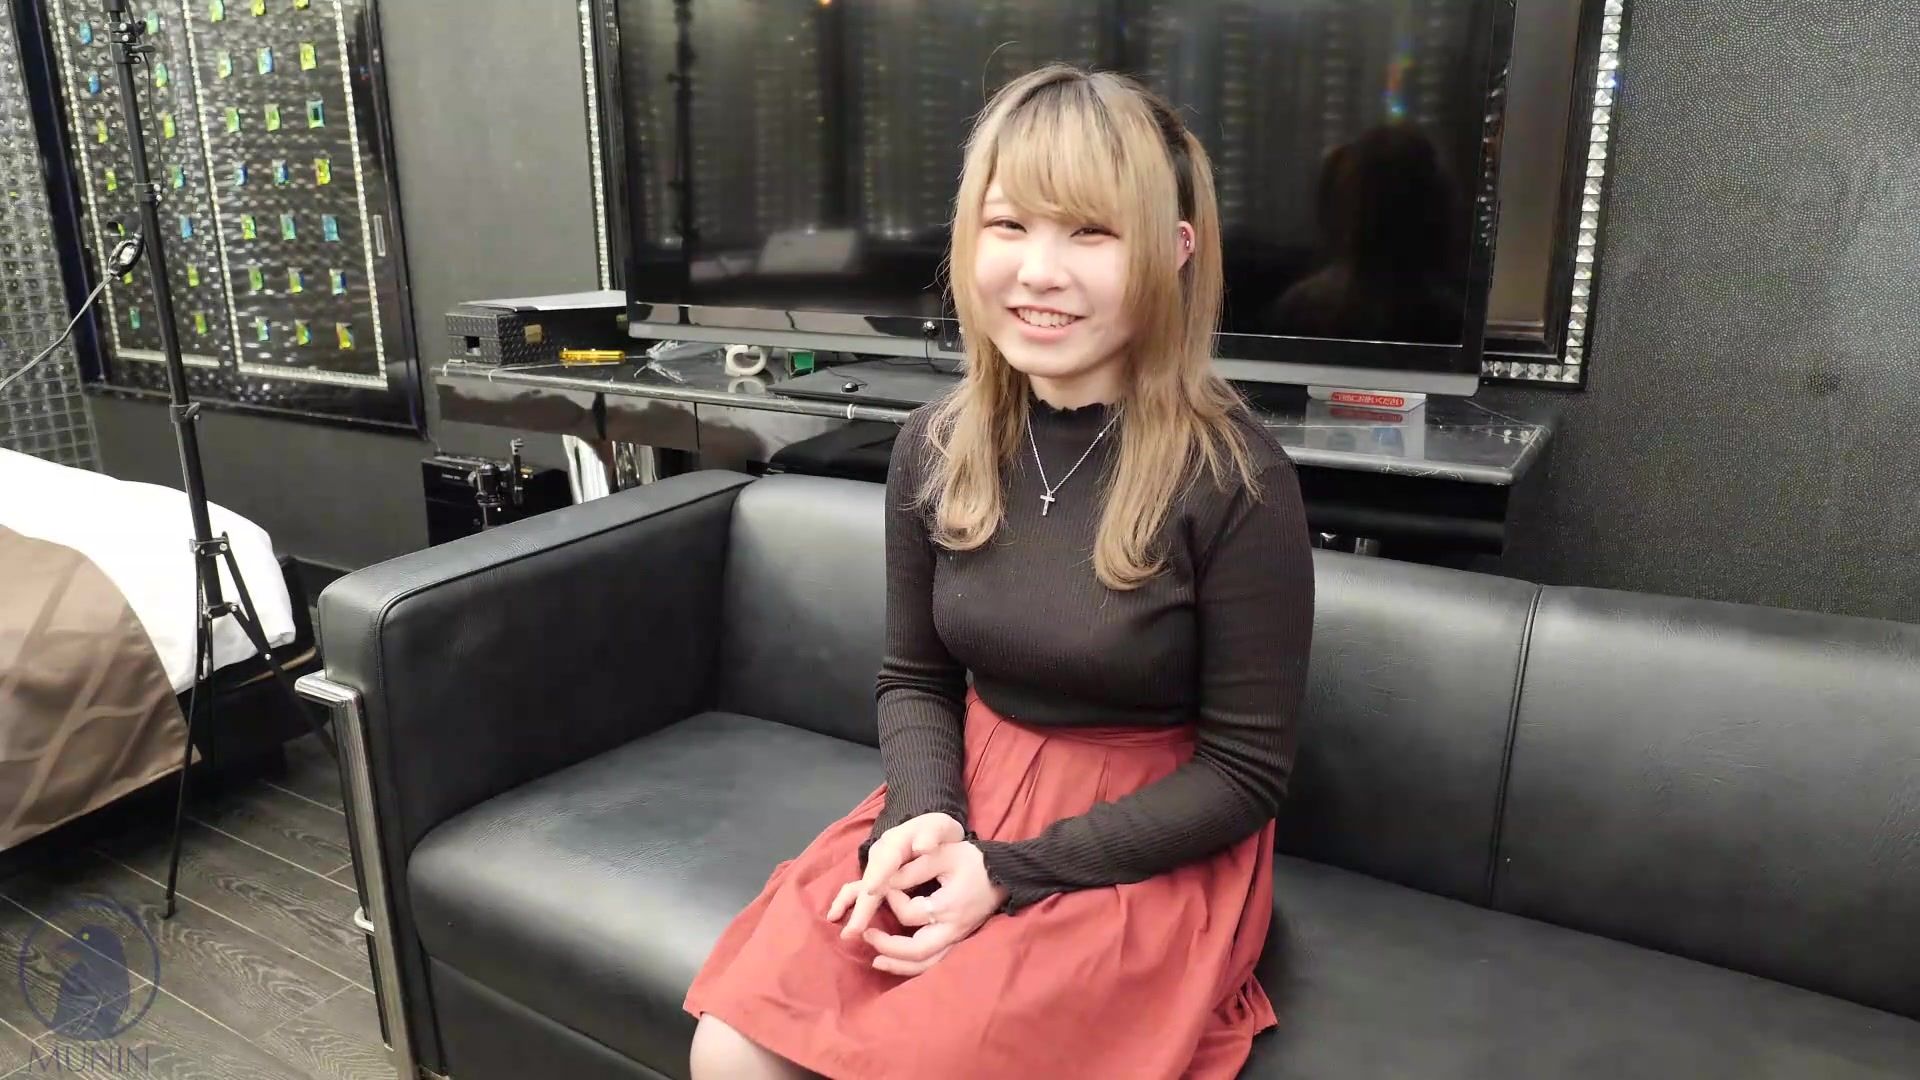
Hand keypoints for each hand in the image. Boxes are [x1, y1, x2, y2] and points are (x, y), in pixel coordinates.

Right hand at [825, 812, 962, 940]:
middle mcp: (881, 855)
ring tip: (846, 932)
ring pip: (861, 888)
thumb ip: (932, 833)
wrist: (932, 832)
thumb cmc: (938, 833)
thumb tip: (924, 845)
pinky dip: (846, 904)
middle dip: (862, 904)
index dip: (879, 874)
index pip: (886, 858)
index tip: (872, 890)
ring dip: (852, 909)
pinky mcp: (876, 878)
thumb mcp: (940, 827)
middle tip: (854, 929)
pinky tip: (836, 918)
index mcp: (897, 841)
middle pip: (870, 880)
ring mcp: (876, 867)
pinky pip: (857, 891)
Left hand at [859, 840, 1009, 976]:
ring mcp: (956, 939)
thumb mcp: (943, 854)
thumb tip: (883, 882)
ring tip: (875, 959)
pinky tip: (896, 963)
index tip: (885, 884)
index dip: (891, 899)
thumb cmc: (972, 861)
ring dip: (898, 964)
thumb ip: (913, 868)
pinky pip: (934, 964)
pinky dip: (913, 967)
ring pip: (925, 964)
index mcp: (948, 906)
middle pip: (916, 950)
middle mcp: (952, 929)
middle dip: (888, 946)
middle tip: (867, 933)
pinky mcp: (957, 941)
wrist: (1004, 873)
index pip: (909, 913)